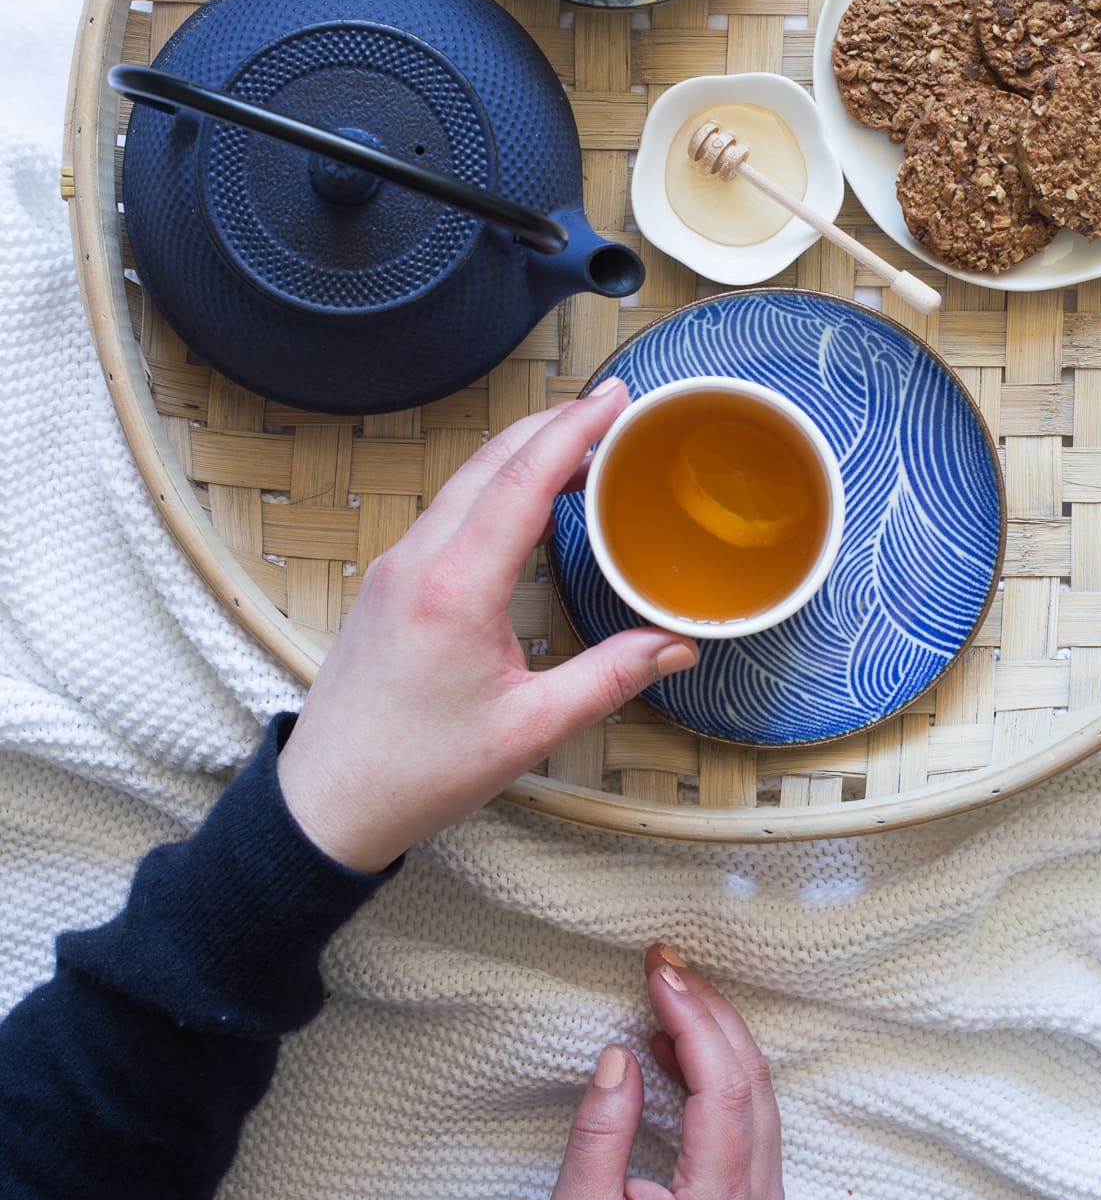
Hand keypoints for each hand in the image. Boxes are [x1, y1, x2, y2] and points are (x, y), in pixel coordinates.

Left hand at [276, 380, 697, 871]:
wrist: (327, 801)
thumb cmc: (418, 772)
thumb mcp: (530, 730)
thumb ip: (610, 678)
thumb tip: (675, 643)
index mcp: (456, 587)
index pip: (523, 478)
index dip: (575, 430)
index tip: (616, 398)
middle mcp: (418, 561)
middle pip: (491, 462)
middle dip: (553, 425)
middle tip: (611, 409)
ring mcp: (394, 567)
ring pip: (463, 482)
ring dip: (522, 455)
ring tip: (581, 451)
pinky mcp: (386, 583)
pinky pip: (446, 511)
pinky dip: (493, 487)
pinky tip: (527, 505)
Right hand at [539, 946, 782, 1199]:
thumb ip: (600, 1133)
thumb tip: (622, 1055)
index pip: (721, 1087)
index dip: (693, 1018)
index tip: (659, 971)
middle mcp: (755, 1199)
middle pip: (751, 1077)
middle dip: (708, 1009)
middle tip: (663, 962)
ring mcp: (761, 1199)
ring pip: (757, 1090)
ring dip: (716, 1032)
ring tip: (667, 988)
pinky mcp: (752, 1196)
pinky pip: (749, 1111)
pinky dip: (718, 1065)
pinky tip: (675, 1043)